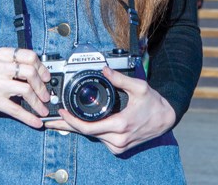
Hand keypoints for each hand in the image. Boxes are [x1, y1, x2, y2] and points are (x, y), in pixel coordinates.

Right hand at [0, 47, 51, 128]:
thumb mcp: (2, 66)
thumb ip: (20, 67)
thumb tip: (45, 78)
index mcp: (3, 55)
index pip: (29, 56)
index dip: (42, 68)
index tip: (47, 78)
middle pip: (29, 72)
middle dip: (41, 86)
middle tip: (46, 96)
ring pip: (25, 90)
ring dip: (38, 103)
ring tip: (43, 110)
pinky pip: (16, 109)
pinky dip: (29, 117)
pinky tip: (36, 122)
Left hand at [44, 66, 175, 153]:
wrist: (166, 119)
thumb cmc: (153, 103)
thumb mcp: (139, 87)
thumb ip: (120, 78)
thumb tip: (104, 69)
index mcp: (120, 125)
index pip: (88, 128)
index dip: (72, 121)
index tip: (61, 112)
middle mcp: (118, 140)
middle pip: (86, 134)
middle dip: (67, 126)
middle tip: (50, 120)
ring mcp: (118, 146)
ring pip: (92, 138)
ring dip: (77, 129)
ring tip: (60, 121)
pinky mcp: (119, 148)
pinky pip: (99, 140)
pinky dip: (89, 132)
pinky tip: (78, 125)